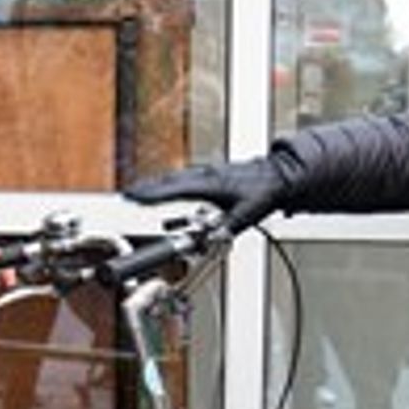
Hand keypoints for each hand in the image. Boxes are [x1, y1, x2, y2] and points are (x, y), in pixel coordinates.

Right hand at [126, 155, 287, 230]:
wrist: (282, 175)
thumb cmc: (265, 192)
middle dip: (146, 188)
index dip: (151, 194)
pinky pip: (184, 177)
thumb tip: (209, 237)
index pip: (173, 188)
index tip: (132, 197)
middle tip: (127, 196)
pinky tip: (168, 189)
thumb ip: (225, 227)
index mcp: (210, 183)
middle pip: (168, 180)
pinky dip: (170, 183)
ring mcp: (208, 171)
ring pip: (175, 177)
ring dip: (156, 185)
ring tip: (140, 192)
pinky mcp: (212, 172)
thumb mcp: (246, 215)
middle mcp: (206, 174)